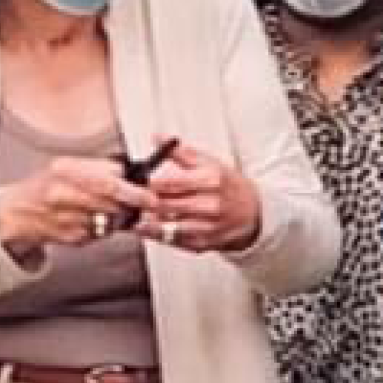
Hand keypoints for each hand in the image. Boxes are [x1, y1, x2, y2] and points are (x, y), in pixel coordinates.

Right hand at [0, 157, 145, 257]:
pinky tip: (95, 220)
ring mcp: (66, 218)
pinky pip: (99, 233)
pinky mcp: (71, 237)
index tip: (148, 192)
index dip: (132, 188)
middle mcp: (63, 193)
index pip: (106, 179)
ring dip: (120, 216)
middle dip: (133, 203)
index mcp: (64, 170)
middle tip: (148, 203)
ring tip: (114, 209)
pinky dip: (104, 227)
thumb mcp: (67, 166)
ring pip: (109, 219)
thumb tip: (130, 170)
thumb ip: (98, 167)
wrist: (18, 213)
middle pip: (110, 200)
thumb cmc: (45, 187)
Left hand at [137, 147, 261, 254]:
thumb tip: (157, 137)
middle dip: (144, 202)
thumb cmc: (228, 186)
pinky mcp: (201, 245)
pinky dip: (156, 234)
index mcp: (211, 181)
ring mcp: (205, 228)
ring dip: (147, 221)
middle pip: (165, 205)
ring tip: (134, 214)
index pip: (171, 182)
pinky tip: (146, 227)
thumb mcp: (209, 163)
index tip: (138, 179)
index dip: (150, 182)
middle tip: (129, 197)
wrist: (253, 214)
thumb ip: (181, 151)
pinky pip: (172, 241)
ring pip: (166, 227)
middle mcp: (209, 206)